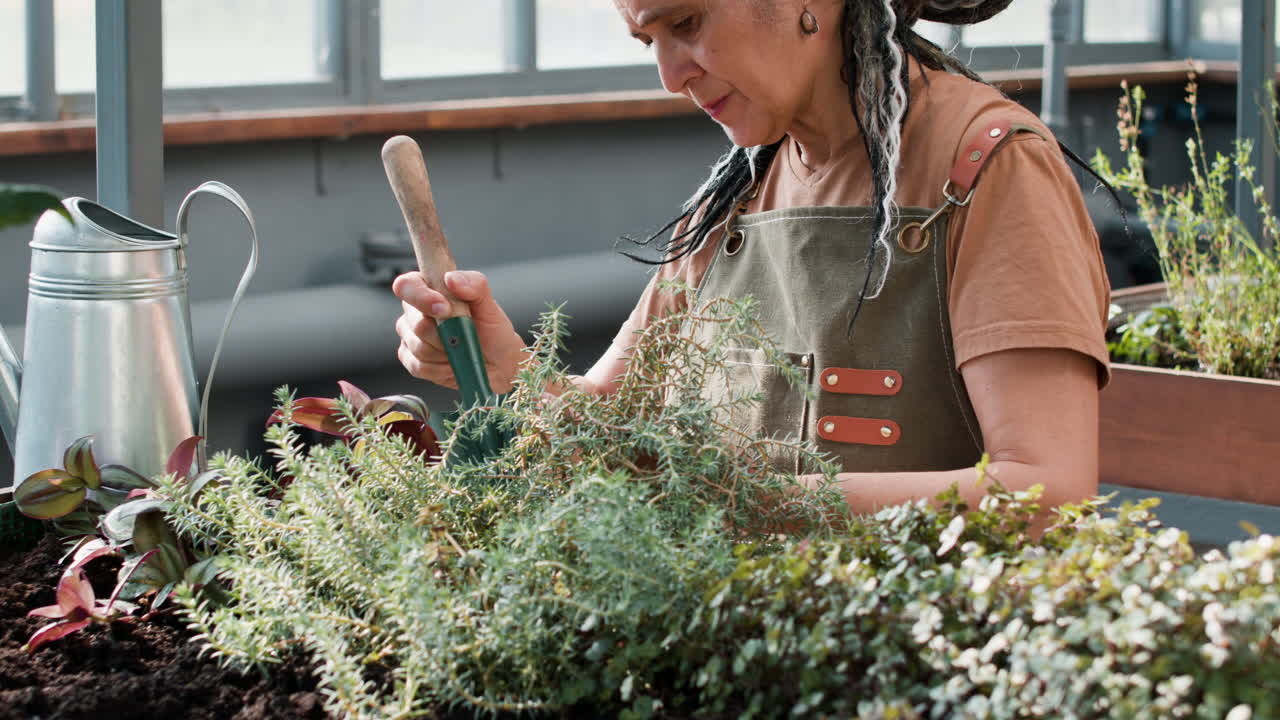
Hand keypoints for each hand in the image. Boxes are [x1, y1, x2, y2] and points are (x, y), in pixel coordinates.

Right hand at [392, 270, 525, 392]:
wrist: (498, 363)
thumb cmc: (492, 330)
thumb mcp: (490, 305)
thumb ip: (474, 284)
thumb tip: (451, 279)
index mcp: (429, 289)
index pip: (407, 285)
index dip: (421, 297)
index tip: (444, 308)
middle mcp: (415, 312)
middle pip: (414, 322)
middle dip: (444, 333)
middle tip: (464, 334)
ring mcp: (411, 337)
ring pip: (418, 346)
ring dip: (446, 351)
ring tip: (462, 349)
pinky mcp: (412, 361)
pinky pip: (418, 366)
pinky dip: (440, 368)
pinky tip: (453, 363)